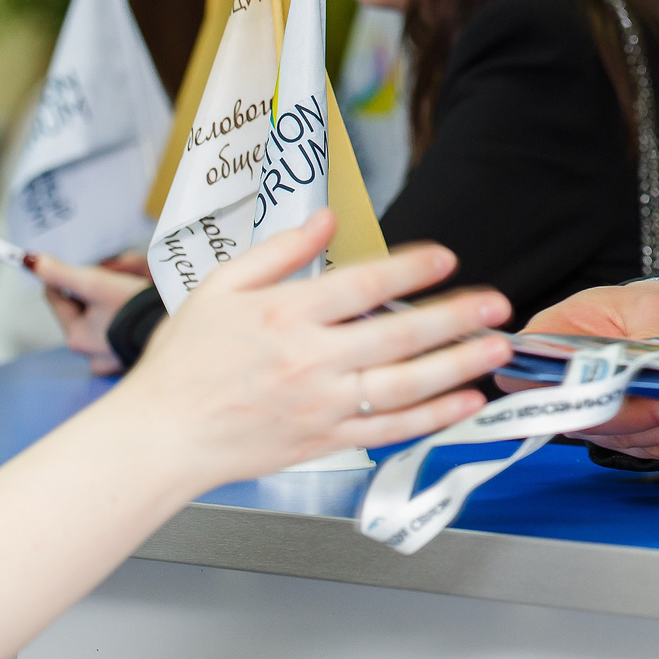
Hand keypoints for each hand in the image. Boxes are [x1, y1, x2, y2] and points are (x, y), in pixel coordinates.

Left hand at [30, 255, 152, 375]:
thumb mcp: (95, 283)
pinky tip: (150, 288)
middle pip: (87, 299)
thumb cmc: (135, 310)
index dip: (68, 274)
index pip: (57, 296)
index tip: (89, 262)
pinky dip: (136, 300)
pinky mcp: (136, 350)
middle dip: (105, 277)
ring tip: (144, 275)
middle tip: (125, 267)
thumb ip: (60, 272)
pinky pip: (128, 317)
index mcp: (76, 336)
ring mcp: (115, 353)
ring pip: (109, 305)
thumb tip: (29, 261)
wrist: (182, 328)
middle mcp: (91, 350)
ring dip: (124, 284)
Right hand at [116, 211, 512, 487]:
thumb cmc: (184, 362)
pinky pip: (390, 429)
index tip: (446, 258)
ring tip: (497, 348)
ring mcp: (321, 405)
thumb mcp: (220, 286)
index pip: (364, 284)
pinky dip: (433, 417)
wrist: (161, 436)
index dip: (411, 269)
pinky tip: (465, 401)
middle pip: (399, 335)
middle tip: (498, 303)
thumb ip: (279, 251)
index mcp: (285, 315)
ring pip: (406, 385)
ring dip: (458, 365)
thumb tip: (326, 218)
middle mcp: (310, 360)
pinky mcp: (325, 441)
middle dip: (456, 316)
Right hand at [522, 282, 658, 460]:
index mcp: (550, 343)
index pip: (533, 379)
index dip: (565, 392)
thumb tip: (646, 366)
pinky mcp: (621, 433)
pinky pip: (647, 447)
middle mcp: (563, 387)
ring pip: (623, 438)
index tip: (616, 388)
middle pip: (588, 417)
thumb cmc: (642, 306)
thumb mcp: (645, 308)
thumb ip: (640, 339)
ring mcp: (591, 414)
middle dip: (639, 416)